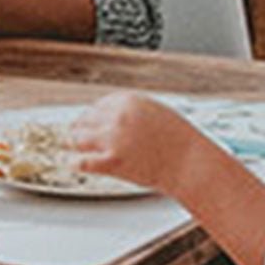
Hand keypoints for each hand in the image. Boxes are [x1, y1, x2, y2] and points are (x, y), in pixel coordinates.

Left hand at [69, 93, 206, 193]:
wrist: (192, 163)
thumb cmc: (178, 140)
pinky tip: (72, 163)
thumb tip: (106, 115)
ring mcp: (113, 138)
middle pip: (83, 121)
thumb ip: (128, 111)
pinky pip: (83, 161)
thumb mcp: (153, 111)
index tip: (86, 125)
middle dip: (81, 131)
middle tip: (76, 138)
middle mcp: (117, 116)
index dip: (90, 119)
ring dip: (74, 145)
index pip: (95, 107)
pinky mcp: (113, 161)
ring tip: (73, 149)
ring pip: (77, 139)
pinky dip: (74, 163)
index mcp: (126, 101)